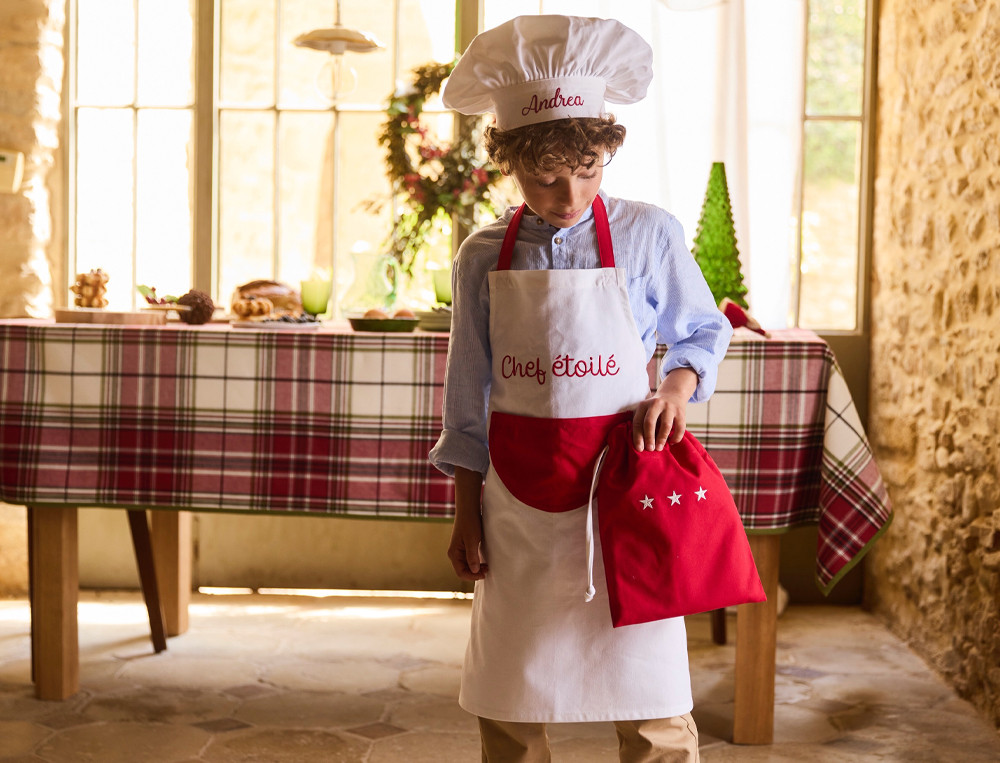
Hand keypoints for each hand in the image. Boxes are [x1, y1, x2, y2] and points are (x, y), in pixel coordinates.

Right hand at [448, 466, 487, 580]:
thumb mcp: (472, 540)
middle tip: (488, 570)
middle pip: (463, 570)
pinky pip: (469, 559)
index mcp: (454, 553)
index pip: (461, 573)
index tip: (484, 574)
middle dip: (475, 573)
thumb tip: (474, 571)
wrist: (468, 509)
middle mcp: (454, 553)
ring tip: (487, 566)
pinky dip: (476, 562)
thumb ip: (472, 556)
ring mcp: (459, 550)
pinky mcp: (464, 546)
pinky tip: (483, 561)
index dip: (472, 576)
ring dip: (476, 568)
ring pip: (467, 565)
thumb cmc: (469, 523)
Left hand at [632, 367, 697, 450]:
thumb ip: (641, 423)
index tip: (639, 449)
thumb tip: (640, 444)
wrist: (672, 394)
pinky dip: (676, 437)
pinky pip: (680, 427)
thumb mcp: (645, 410)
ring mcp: (669, 407)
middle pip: (650, 422)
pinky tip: (671, 442)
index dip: (638, 436)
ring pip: (665, 425)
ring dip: (662, 438)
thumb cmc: (654, 409)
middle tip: (649, 449)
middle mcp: (656, 404)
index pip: (637, 422)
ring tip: (659, 448)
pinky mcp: (681, 412)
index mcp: (644, 405)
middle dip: (649, 438)